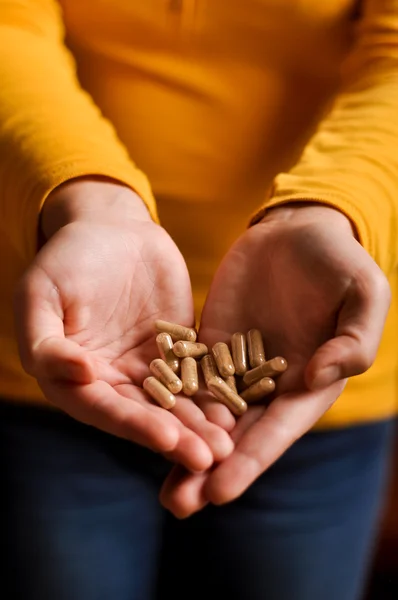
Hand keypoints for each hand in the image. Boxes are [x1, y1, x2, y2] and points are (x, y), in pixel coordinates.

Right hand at [14, 179, 233, 471]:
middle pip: (145, 415)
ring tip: (229, 444)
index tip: (167, 439)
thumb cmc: (67, 257)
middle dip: (177, 437)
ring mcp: (148, 367)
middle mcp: (112, 380)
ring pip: (176, 402)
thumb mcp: (41, 293)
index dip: (134, 425)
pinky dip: (215, 391)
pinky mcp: (178, 349)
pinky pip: (198, 373)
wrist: (112, 228)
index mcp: (73, 376)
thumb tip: (74, 373)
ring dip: (200, 424)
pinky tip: (238, 407)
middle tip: (210, 457)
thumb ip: (44, 340)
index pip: (103, 409)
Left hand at [160, 203, 389, 515]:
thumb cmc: (340, 262)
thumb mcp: (364, 294)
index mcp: (309, 383)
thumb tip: (318, 376)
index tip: (220, 492)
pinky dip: (167, 398)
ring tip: (157, 481)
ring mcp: (236, 365)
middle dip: (208, 470)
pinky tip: (140, 418)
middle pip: (236, 435)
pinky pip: (185, 372)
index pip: (277, 430)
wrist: (298, 230)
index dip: (251, 462)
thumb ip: (353, 340)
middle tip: (177, 504)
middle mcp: (270, 384)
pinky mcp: (210, 343)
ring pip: (205, 414)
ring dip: (181, 445)